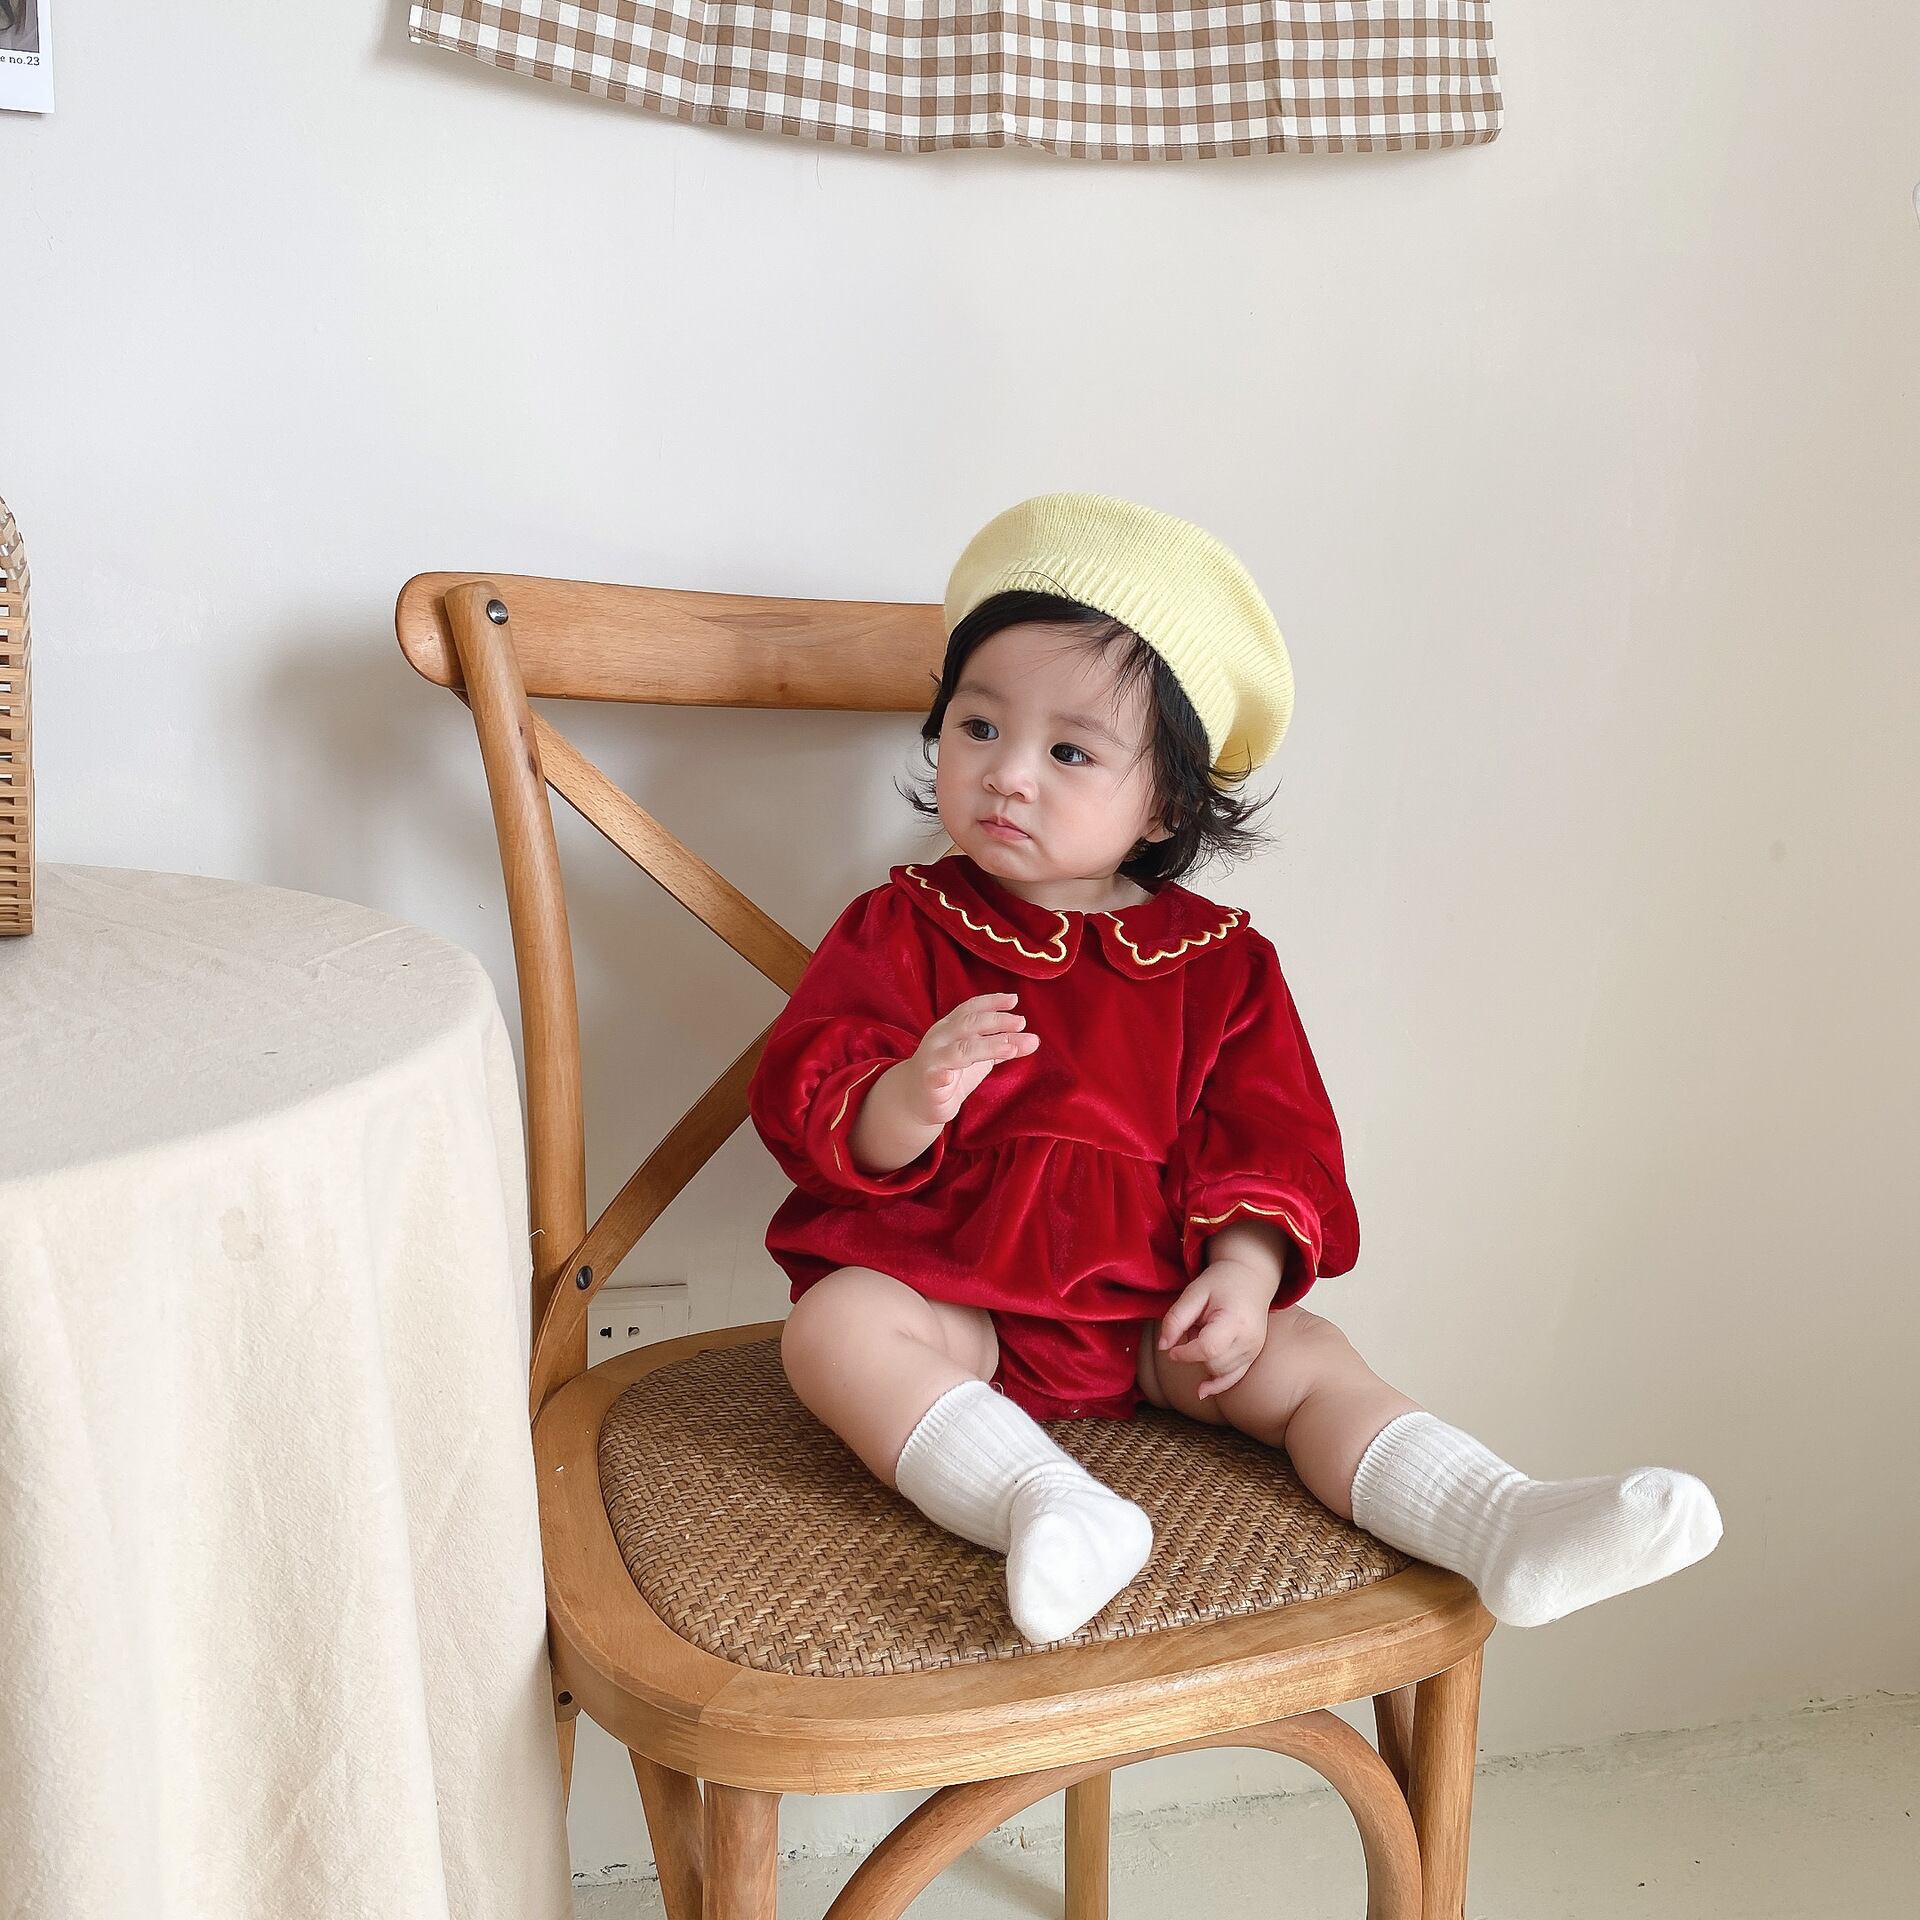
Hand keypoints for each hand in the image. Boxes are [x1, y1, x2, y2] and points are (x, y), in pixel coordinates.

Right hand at [900, 991, 1039, 1126]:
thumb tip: (1035, 1040)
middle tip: (1020, 1023)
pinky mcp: (929, 1083)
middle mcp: (941, 1038)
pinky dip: (941, 1076)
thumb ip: (1006, 1047)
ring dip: (986, 1047)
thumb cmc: (952, 1071)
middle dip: (996, 1021)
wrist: (916, 1099)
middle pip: (969, 1024)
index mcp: (951, 1027)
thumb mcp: (981, 1057)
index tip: (1014, 1000)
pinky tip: (948, 1077)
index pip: (971, 1008)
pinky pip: (935, 1077)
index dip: (991, 1002)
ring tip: (1010, 1048)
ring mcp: (933, 1060)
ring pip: (960, 1050)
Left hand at [1156, 1259, 1277, 1400]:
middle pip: (1213, 1363)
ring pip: (1221, 1372)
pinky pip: (1234, 1378)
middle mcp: (1249, 1339)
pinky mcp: (1253, 1356)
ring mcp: (1254, 1350)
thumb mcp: (1193, 1292)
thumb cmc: (1220, 1282)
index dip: (1185, 1353)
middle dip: (1194, 1354)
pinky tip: (1202, 1390)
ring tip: (1205, 1333)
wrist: (1250, 1278)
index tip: (1172, 1348)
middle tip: (1194, 1328)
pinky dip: (1217, 1385)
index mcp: (1235, 1320)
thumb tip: (1163, 1346)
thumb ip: (1176, 1319)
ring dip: (1204, 1361)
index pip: (1208, 1349)